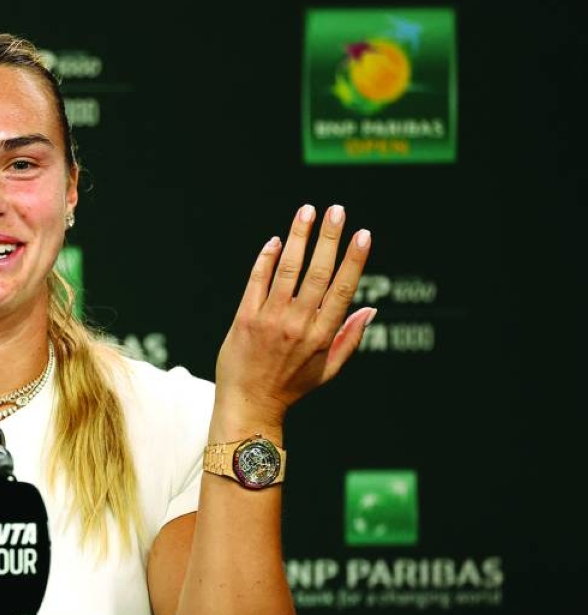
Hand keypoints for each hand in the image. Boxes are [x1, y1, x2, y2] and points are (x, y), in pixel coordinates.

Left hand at [214, 204, 375, 425]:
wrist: (248, 404)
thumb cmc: (290, 387)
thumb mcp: (328, 370)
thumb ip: (349, 338)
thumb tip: (371, 310)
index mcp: (321, 336)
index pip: (342, 289)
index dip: (354, 260)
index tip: (363, 234)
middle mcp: (296, 324)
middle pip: (317, 272)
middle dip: (328, 237)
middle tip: (336, 210)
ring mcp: (268, 319)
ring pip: (287, 270)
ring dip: (298, 237)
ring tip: (307, 211)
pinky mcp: (244, 318)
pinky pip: (256, 281)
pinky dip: (267, 259)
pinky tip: (276, 241)